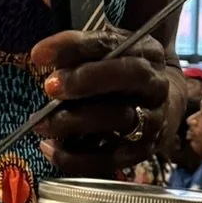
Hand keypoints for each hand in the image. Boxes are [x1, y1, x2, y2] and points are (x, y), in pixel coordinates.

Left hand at [28, 26, 176, 176]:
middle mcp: (155, 84)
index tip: (38, 55)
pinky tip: (49, 149)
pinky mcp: (143, 151)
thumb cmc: (122, 75)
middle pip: (128, 76)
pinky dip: (77, 158)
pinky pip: (111, 159)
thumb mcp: (106, 54)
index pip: (110, 43)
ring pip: (120, 119)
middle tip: (49, 87)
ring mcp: (153, 119)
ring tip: (42, 123)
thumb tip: (41, 56)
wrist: (162, 107)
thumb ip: (78, 51)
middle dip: (85, 81)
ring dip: (76, 121)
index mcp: (145, 51)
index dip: (73, 47)